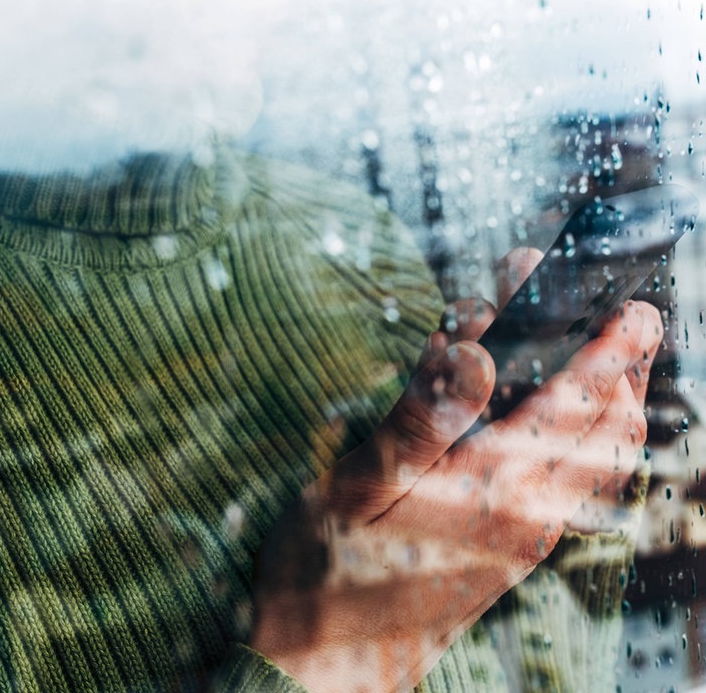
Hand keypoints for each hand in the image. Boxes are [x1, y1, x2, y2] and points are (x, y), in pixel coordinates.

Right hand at [249, 252, 661, 692]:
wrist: (333, 665)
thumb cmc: (333, 571)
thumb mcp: (361, 485)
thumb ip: (422, 417)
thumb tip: (474, 353)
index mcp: (495, 489)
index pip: (575, 402)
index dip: (605, 345)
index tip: (628, 304)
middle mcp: (531, 515)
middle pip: (610, 430)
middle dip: (625, 365)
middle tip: (621, 316)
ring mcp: (531, 537)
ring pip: (607, 463)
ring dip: (620, 402)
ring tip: (612, 360)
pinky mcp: (519, 551)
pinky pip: (587, 490)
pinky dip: (599, 441)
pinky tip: (575, 425)